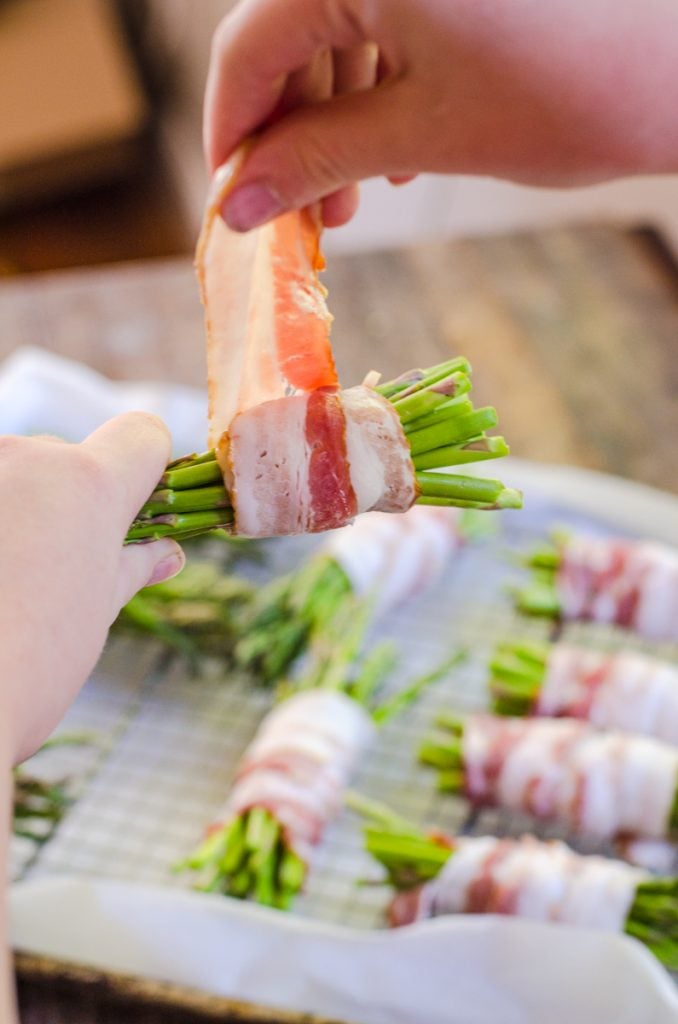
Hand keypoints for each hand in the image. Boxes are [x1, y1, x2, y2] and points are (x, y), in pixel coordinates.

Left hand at [0, 413, 183, 763]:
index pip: (141, 436)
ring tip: (2, 585)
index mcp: (89, 484)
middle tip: (53, 572)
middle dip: (67, 503)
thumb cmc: (26, 670)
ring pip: (9, 475)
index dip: (146, 473)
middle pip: (65, 458)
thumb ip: (130, 566)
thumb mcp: (92, 615)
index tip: (134, 517)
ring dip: (13, 512)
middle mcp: (26, 457)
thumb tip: (167, 552)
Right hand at [204, 0, 677, 230]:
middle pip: (289, 35)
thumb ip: (314, 160)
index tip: (231, 199)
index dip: (233, 132)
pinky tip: (391, 152)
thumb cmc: (568, 91)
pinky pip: (388, 19)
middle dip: (290, 134)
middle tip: (299, 214)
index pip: (248, 44)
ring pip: (338, 31)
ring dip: (334, 120)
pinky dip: (378, 88)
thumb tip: (237, 203)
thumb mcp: (422, 132)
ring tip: (350, 200)